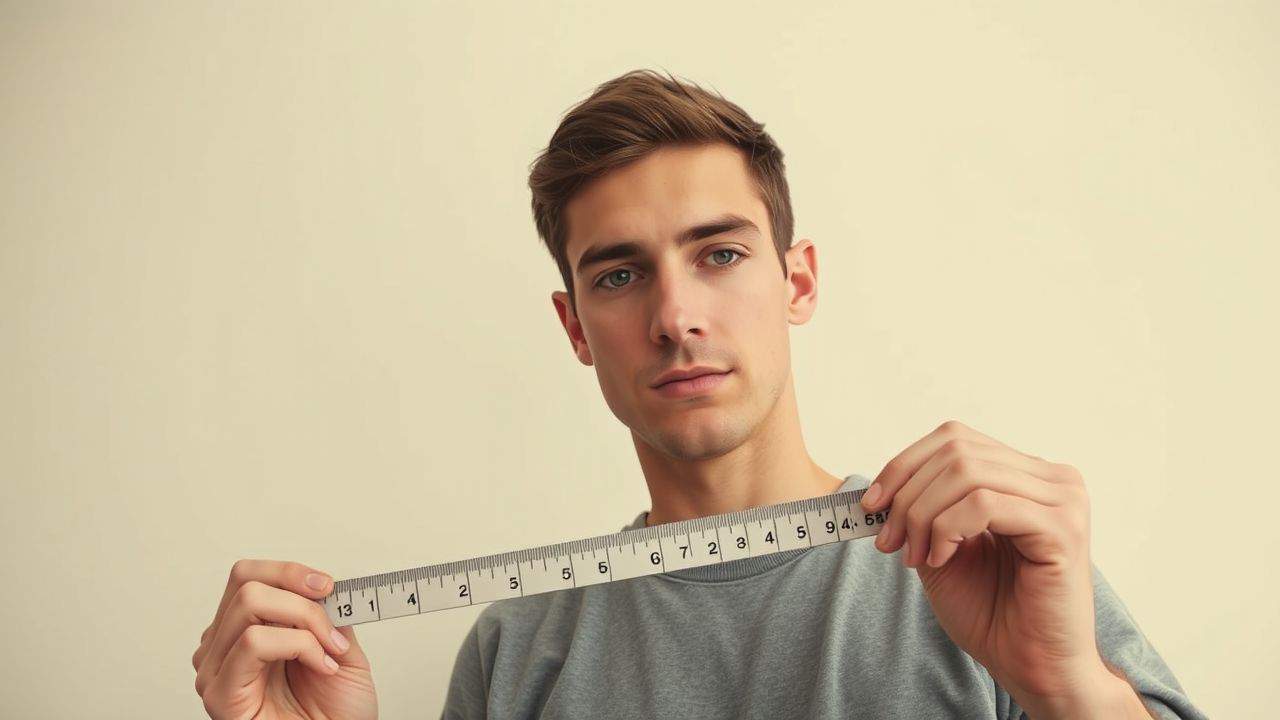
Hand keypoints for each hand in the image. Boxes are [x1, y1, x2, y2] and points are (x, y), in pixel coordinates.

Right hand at [192, 559, 377, 719]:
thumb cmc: (337, 712)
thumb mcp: (342, 647)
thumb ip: (328, 612)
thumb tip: (322, 583)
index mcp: (246, 631)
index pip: (248, 576)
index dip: (289, 572)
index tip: (327, 586)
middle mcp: (224, 647)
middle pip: (245, 582)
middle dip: (301, 597)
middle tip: (332, 627)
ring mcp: (217, 670)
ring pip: (248, 605)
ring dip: (305, 621)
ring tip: (330, 652)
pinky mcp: (220, 694)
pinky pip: (252, 642)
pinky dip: (297, 644)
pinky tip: (320, 665)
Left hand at [861, 420, 1114, 710]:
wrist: (1031, 668)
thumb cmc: (992, 612)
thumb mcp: (941, 547)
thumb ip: (923, 509)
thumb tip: (881, 487)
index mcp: (1026, 475)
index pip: (954, 438)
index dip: (904, 465)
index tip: (871, 505)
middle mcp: (1052, 478)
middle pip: (956, 452)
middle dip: (908, 495)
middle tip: (890, 541)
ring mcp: (1064, 499)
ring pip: (966, 474)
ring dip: (923, 516)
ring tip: (915, 556)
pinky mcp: (1063, 528)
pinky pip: (984, 505)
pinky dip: (948, 529)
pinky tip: (941, 560)